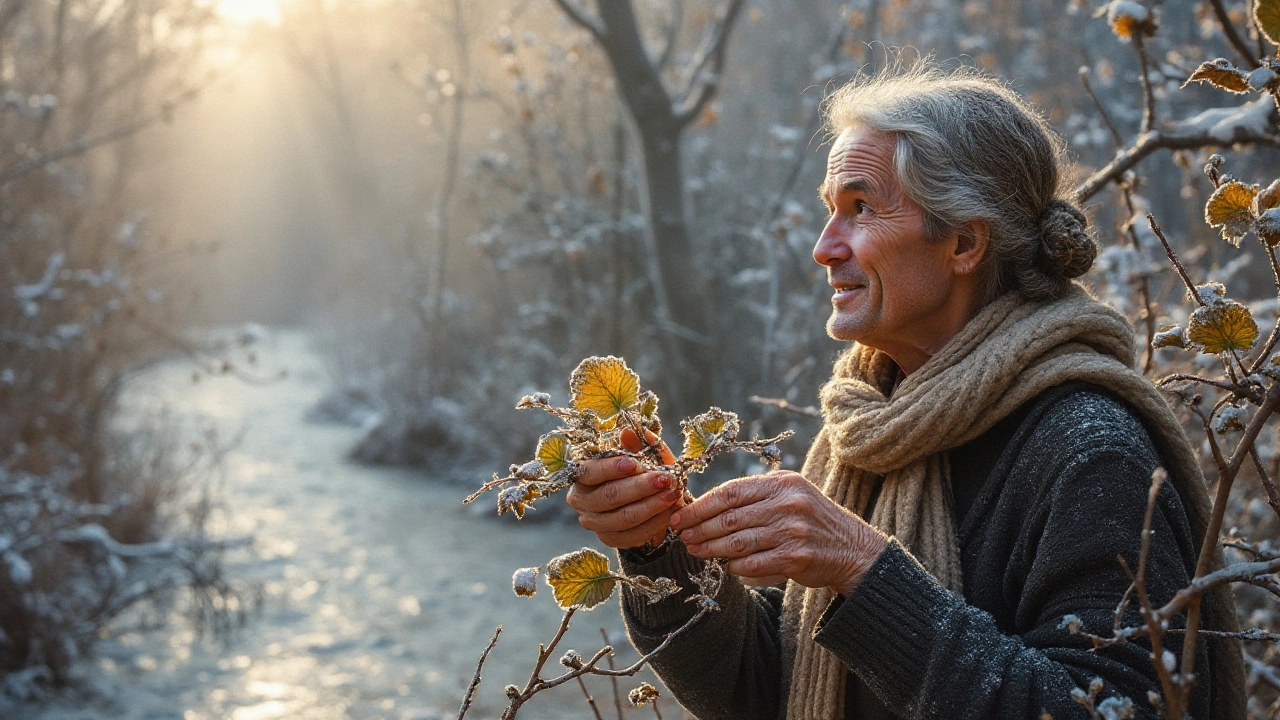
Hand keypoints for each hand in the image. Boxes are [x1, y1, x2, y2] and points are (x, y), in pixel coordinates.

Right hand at [565, 429, 682, 548]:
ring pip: (623, 517)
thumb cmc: (640, 472)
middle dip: (640, 487)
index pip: (589, 472)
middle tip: (665, 479)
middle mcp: (582, 501)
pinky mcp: (610, 539)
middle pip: (609, 496)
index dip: (610, 468)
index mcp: (582, 475)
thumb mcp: (642, 454)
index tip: (635, 464)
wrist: (644, 499)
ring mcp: (594, 523)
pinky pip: (633, 535)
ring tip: (673, 495)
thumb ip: (637, 443)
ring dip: (651, 506)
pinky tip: (669, 512)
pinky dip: (654, 524)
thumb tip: (627, 433)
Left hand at [669, 471, 887, 594]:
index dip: (701, 505)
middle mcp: (788, 504)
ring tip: (695, 550)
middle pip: (730, 517)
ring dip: (711, 548)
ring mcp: (793, 531)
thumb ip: (756, 497)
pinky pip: (753, 563)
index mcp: (782, 483)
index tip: (682, 515)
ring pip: (738, 541)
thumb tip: (707, 507)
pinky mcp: (796, 557)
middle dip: (700, 528)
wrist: (854, 549)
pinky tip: (725, 566)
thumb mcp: (791, 495)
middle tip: (682, 536)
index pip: (731, 492)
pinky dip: (735, 566)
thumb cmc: (812, 521)